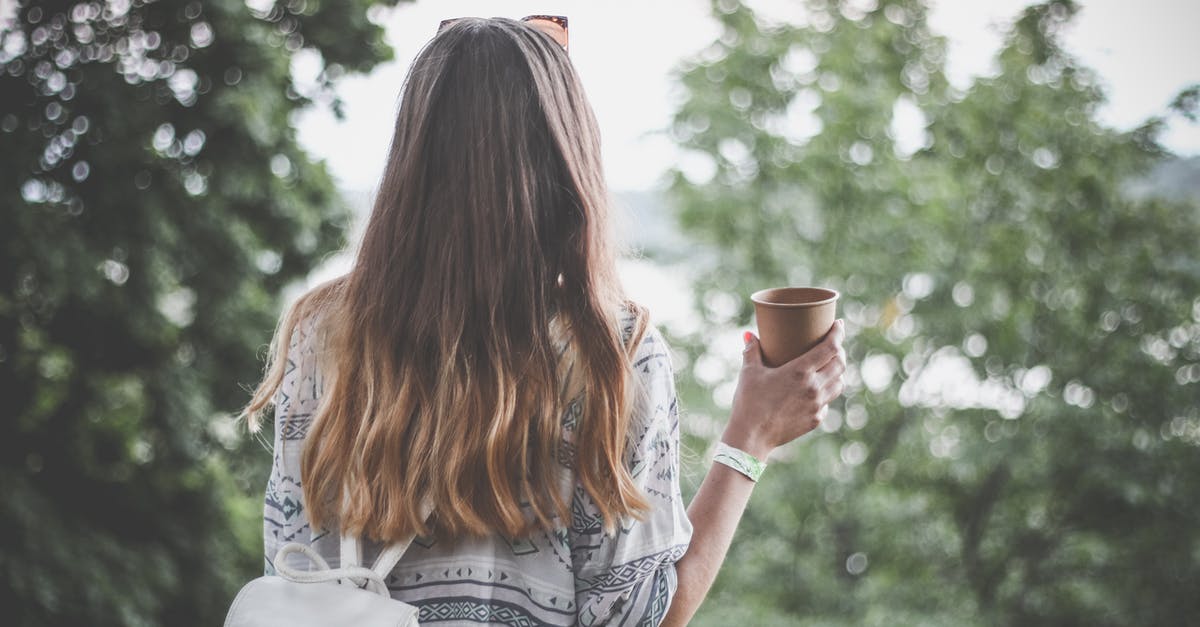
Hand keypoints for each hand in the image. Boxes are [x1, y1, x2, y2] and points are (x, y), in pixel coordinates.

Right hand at [722, 320, 846, 459]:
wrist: (751, 436)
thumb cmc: (748, 402)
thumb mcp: (749, 373)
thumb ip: (751, 351)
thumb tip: (749, 335)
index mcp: (800, 371)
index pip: (830, 348)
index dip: (838, 333)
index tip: (839, 324)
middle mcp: (814, 387)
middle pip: (839, 364)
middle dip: (839, 350)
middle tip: (833, 343)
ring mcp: (817, 405)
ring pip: (839, 383)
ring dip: (837, 371)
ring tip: (829, 365)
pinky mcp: (815, 420)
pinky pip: (827, 402)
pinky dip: (826, 392)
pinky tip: (817, 390)